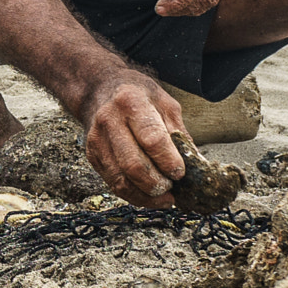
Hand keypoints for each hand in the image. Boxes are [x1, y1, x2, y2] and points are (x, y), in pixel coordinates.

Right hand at [80, 71, 187, 204]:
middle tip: (172, 188)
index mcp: (131, 102)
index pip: (152, 139)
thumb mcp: (164, 103)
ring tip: (164, 197)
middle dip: (157, 184)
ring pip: (121, 180)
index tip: (180, 173)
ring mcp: (96, 140)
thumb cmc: (139, 97)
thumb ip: (178, 132)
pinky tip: (150, 196)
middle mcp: (109, 120)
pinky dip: (134, 195)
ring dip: (146, 196)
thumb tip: (194, 164)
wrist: (100, 90)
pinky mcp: (92, 155)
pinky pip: (113, 184)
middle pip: (133, 165)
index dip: (168, 161)